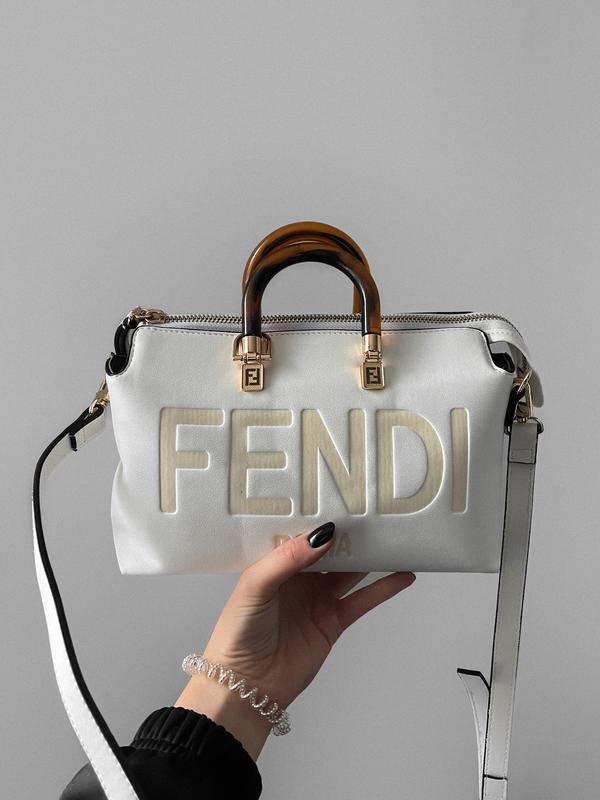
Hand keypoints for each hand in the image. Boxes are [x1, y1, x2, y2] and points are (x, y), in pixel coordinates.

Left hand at [175, 521, 415, 758]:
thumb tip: (322, 535)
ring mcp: (318, 598)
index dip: (319, 514)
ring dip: (372, 555)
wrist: (246, 686)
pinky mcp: (334, 621)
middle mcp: (299, 577)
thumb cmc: (237, 633)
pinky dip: (384, 588)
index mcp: (275, 562)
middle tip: (373, 509)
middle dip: (350, 531)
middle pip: (331, 548)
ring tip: (395, 535)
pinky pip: (363, 599)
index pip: (302, 531)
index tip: (341, 496)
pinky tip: (403, 575)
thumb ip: (287, 559)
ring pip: (351, 570)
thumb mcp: (255, 586)